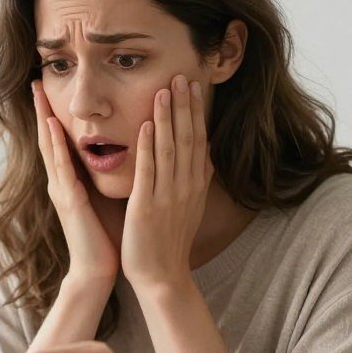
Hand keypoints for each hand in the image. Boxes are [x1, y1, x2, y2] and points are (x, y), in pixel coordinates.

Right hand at [33, 81, 118, 284]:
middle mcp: (61, 183)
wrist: (96, 270)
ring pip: (50, 148)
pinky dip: (56, 145)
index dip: (55, 114)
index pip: (60, 141)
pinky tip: (53, 126)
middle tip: (36, 80)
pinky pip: (62, 168)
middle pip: (48, 138)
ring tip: (38, 92)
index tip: (52, 88)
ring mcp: (62, 191)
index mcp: (70, 181)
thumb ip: (103, 177)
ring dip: (43, 118)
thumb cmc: (103, 237)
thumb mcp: (103, 198)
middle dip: (42, 109)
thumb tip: (119, 153)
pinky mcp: (69, 202)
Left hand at [122, 75, 213, 290]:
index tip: (194, 85)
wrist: (162, 276)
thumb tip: (205, 156)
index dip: (196, 112)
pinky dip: (149, 147)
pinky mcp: (147, 207)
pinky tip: (146, 125)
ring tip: (164, 90)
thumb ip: (195, 180)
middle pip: (187, 138)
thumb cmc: (169, 242)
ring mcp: (167, 196)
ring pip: (170, 149)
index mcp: (194, 185)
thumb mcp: (189, 207)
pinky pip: (149, 171)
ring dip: (167, 117)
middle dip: (184, 105)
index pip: (198, 140)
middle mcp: (185, 187)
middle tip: (181, 75)